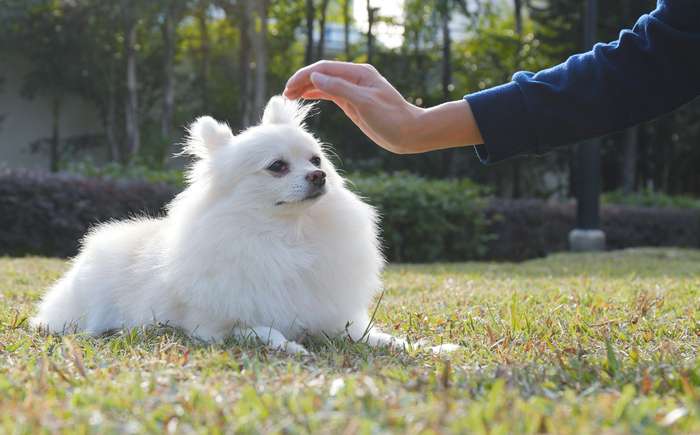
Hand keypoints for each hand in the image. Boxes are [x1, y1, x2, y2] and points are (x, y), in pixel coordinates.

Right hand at [283, 60, 482, 153]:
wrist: (411, 133)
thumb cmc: (392, 119)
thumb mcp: (365, 103)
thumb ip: (340, 89)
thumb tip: (316, 78)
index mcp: (359, 73)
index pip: (325, 69)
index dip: (304, 76)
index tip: (289, 88)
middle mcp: (355, 78)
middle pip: (322, 74)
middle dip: (302, 81)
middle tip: (285, 94)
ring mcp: (354, 90)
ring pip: (325, 83)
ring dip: (307, 88)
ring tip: (289, 96)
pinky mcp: (354, 102)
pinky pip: (331, 94)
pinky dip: (317, 94)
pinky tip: (305, 97)